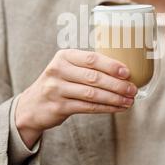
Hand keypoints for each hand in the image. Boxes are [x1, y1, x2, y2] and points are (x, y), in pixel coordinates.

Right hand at [15, 49, 137, 147]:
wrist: (32, 106)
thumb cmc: (59, 83)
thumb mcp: (67, 68)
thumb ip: (88, 66)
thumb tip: (123, 70)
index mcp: (64, 56)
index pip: (91, 59)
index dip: (111, 65)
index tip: (128, 72)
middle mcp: (58, 71)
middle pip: (93, 77)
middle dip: (117, 84)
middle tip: (133, 89)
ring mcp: (56, 89)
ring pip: (92, 94)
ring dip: (114, 98)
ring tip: (129, 100)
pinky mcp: (58, 107)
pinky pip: (87, 107)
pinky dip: (105, 108)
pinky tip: (117, 108)